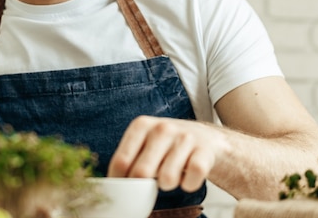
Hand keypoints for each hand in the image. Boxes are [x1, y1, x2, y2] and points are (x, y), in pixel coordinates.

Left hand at [107, 116, 223, 192]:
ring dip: (168, 185)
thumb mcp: (145, 142)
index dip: (119, 182)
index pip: (120, 161)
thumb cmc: (168, 145)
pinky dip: (188, 186)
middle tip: (150, 182)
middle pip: (141, 173)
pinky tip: (187, 176)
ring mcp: (185, 139)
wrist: (208, 139)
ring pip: (166, 179)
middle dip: (143, 186)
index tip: (122, 191)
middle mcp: (162, 128)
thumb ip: (128, 159)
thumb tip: (109, 186)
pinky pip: (190, 182)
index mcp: (141, 125)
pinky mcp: (204, 152)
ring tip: (171, 174)